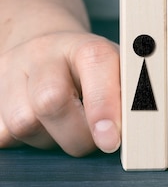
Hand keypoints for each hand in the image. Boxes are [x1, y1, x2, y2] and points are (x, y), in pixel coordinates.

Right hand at [0, 31, 120, 156]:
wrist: (47, 48)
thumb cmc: (92, 70)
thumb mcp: (118, 72)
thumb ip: (128, 97)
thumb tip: (134, 130)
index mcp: (86, 46)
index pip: (96, 65)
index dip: (103, 107)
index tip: (111, 140)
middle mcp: (45, 53)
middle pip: (51, 101)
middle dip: (77, 135)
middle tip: (94, 140)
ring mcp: (12, 71)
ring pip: (23, 122)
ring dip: (50, 140)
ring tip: (65, 128)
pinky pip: (2, 134)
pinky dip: (23, 141)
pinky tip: (41, 127)